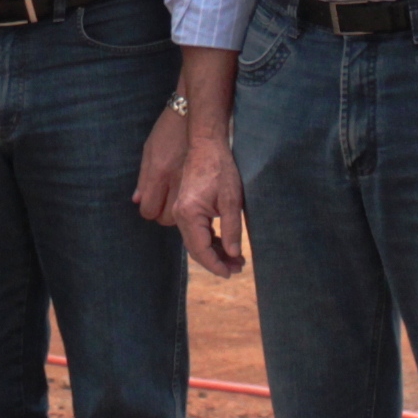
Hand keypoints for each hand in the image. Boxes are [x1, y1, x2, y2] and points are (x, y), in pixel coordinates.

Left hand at [133, 100, 190, 224]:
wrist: (199, 116)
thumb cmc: (169, 130)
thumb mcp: (150, 150)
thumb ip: (143, 179)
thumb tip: (138, 201)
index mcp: (159, 172)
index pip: (150, 210)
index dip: (150, 209)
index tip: (153, 203)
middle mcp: (176, 181)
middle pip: (166, 219)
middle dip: (163, 214)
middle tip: (166, 201)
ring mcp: (193, 183)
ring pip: (183, 216)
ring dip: (178, 212)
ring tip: (178, 199)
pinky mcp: (207, 182)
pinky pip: (198, 206)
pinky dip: (192, 204)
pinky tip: (191, 195)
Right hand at [162, 132, 247, 276]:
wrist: (207, 144)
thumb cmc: (221, 169)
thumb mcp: (231, 201)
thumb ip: (231, 230)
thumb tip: (232, 255)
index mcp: (189, 214)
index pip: (200, 250)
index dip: (216, 265)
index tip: (231, 273)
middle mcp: (179, 214)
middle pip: (195, 249)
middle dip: (216, 261)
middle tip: (238, 268)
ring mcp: (180, 210)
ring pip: (195, 241)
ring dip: (213, 252)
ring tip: (235, 259)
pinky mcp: (185, 206)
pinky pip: (195, 230)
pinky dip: (209, 240)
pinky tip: (224, 244)